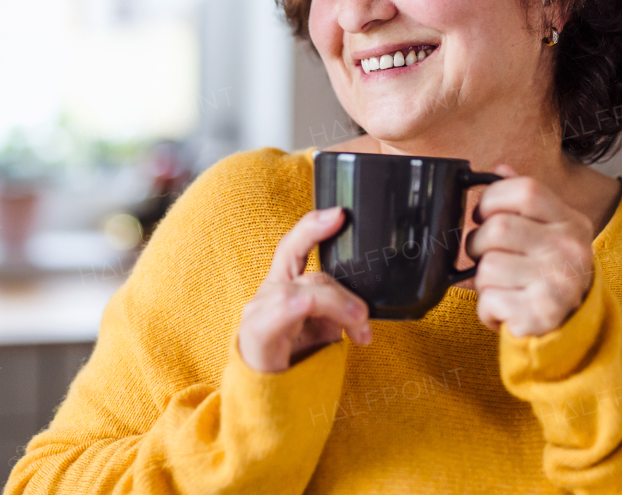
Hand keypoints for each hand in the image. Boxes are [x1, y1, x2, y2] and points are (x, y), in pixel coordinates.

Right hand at [238, 207, 373, 372]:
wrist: (265, 406)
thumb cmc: (291, 366)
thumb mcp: (321, 332)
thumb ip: (336, 310)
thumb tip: (363, 303)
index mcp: (283, 287)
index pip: (293, 247)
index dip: (313, 227)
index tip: (340, 214)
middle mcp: (268, 294)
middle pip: (314, 276)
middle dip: (346, 296)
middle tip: (365, 322)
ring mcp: (259, 312)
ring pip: (305, 291)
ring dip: (339, 306)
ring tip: (358, 330)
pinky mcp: (256, 332)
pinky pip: (283, 309)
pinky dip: (305, 307)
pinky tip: (319, 318)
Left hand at [466, 165, 595, 336]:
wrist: (574, 324)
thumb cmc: (550, 271)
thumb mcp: (548, 230)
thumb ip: (525, 200)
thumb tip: (500, 169)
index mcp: (571, 222)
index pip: (524, 190)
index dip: (492, 199)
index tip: (484, 215)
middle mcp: (570, 249)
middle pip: (497, 228)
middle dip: (478, 244)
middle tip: (485, 255)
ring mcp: (558, 283)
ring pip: (487, 267)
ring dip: (483, 280)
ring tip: (503, 285)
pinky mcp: (541, 315)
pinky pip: (488, 301)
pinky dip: (487, 308)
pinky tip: (507, 307)